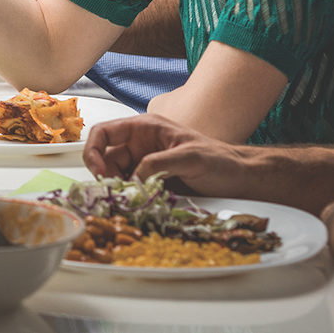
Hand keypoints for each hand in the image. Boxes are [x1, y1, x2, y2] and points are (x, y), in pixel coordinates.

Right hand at [82, 114, 256, 197]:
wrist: (239, 177)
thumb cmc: (220, 159)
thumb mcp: (190, 157)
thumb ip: (159, 163)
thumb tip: (133, 178)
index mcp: (144, 128)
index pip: (104, 132)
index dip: (94, 151)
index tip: (102, 173)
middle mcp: (140, 144)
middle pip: (105, 157)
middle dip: (105, 175)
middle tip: (116, 193)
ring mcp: (144, 163)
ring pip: (115, 175)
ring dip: (117, 189)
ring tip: (130, 200)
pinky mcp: (151, 182)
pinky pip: (130, 189)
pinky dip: (128, 197)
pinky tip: (138, 204)